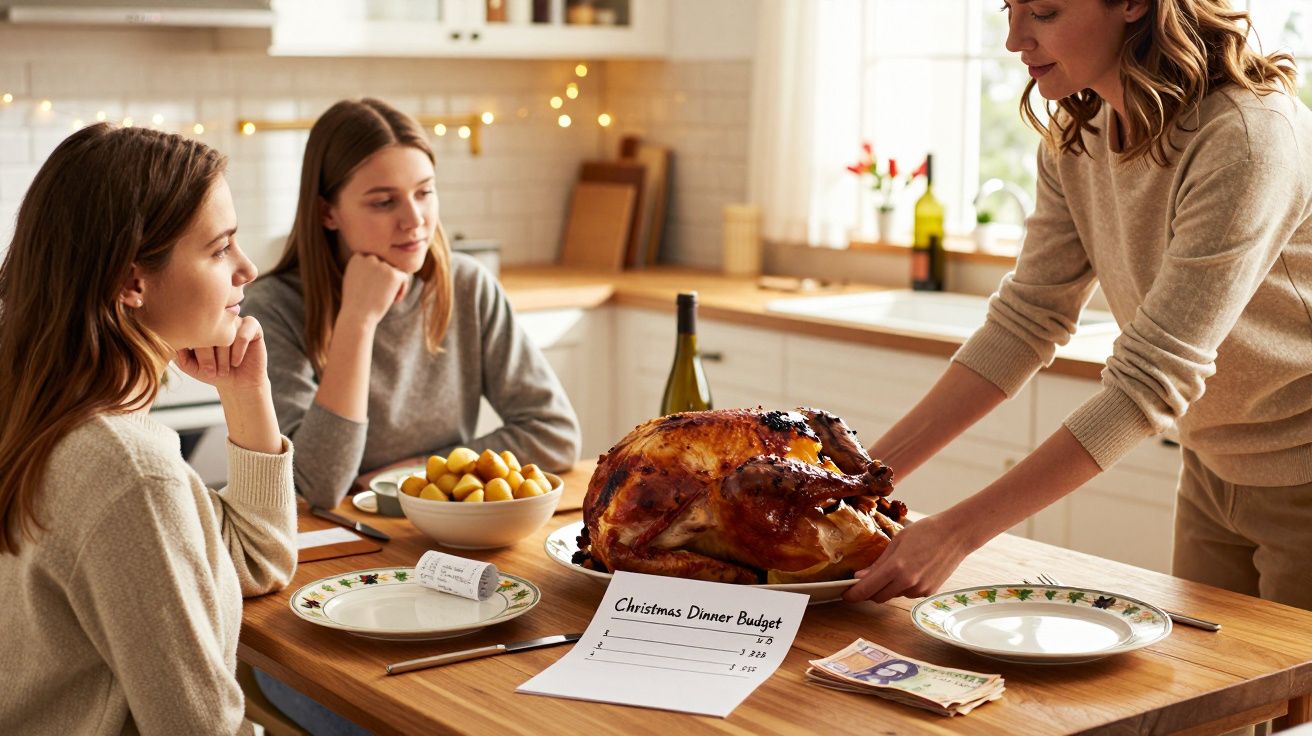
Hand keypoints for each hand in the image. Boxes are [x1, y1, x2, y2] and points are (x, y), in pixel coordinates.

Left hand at [175, 316, 268, 395]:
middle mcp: (217, 318)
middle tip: (212, 371)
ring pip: (227, 332)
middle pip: (209, 329)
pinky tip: (236, 362)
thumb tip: (171, 339)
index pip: (192, 327)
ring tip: (225, 369)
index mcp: (200, 323)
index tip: (199, 369)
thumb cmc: (212, 372)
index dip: (195, 349)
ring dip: (224, 355)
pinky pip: (244, 333)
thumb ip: (178, 352)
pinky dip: (239, 349)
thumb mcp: (189, 365)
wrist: (237, 383)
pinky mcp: (253, 326)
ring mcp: (234, 320)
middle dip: (209, 355)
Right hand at [338, 253, 409, 327]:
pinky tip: (394, 301)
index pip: (374, 260)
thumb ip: (363, 269)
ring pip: (396, 270)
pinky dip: (402, 289)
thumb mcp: (353, 280)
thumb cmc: (355, 303)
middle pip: (386, 263)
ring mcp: (382, 265)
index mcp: (357, 257)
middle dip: (387, 278)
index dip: (377, 274)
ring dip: (395, 283)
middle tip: (382, 294)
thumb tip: (376, 261)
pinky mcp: (393, 274)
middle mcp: (369, 258)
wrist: (357, 316)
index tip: (374, 288)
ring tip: (388, 298)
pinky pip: (404, 277)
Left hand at [842, 512, 973, 603]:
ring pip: (894, 595)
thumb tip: (860, 576)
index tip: (845, 595)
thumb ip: (878, 563)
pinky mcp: (929, 592)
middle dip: (869, 591)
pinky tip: (911, 570)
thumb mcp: (896, 541)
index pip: (867, 588)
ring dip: (888, 588)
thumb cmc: (926, 531)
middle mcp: (907, 582)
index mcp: (896, 567)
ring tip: (896, 568)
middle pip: (878, 597)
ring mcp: (920, 589)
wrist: (956, 534)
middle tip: (865, 581)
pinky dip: (903, 586)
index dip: (853, 594)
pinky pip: (908, 594)